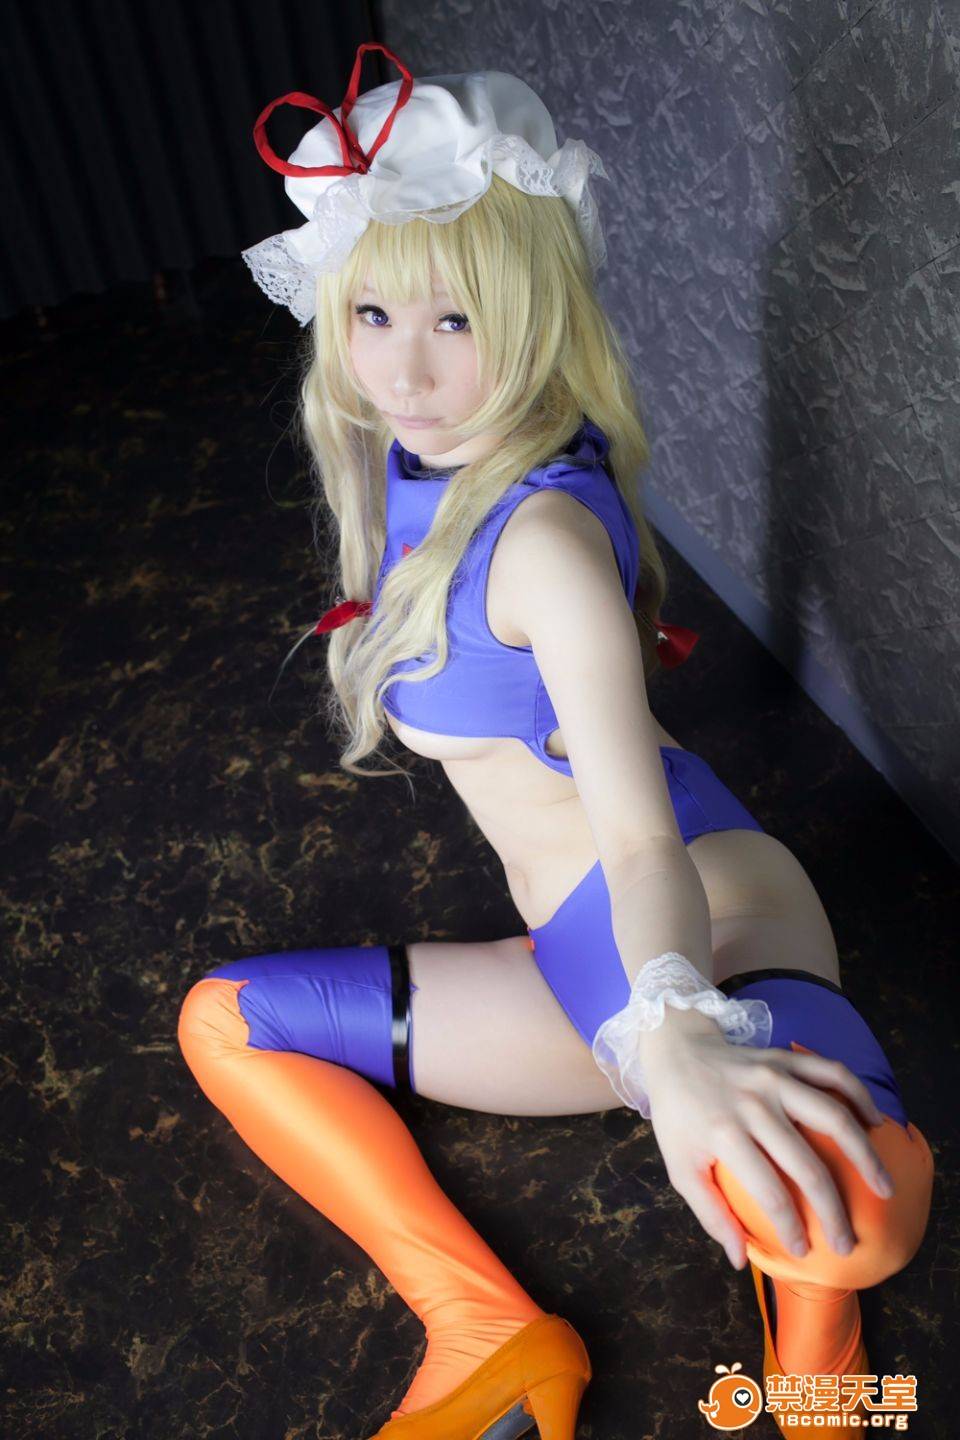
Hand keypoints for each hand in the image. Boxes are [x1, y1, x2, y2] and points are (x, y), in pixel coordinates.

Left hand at [643, 1027, 895, 1268]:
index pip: (769, 1192)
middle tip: (847, 1242)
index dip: (792, 1227)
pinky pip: (832, 1073)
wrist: (677, 1050)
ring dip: (864, 1155)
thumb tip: (739, 1259)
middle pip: (806, 1165)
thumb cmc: (679, 1116)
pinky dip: (860, 1095)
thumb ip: (709, 1213)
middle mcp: (752, 1104)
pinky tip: (876, 1123)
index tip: (803, 1250)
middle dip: (833, 1211)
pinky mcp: (786, 1058)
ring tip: (884, 1187)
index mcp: (723, 1134)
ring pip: (832, 1116)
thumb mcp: (678, 1166)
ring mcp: (773, 1077)